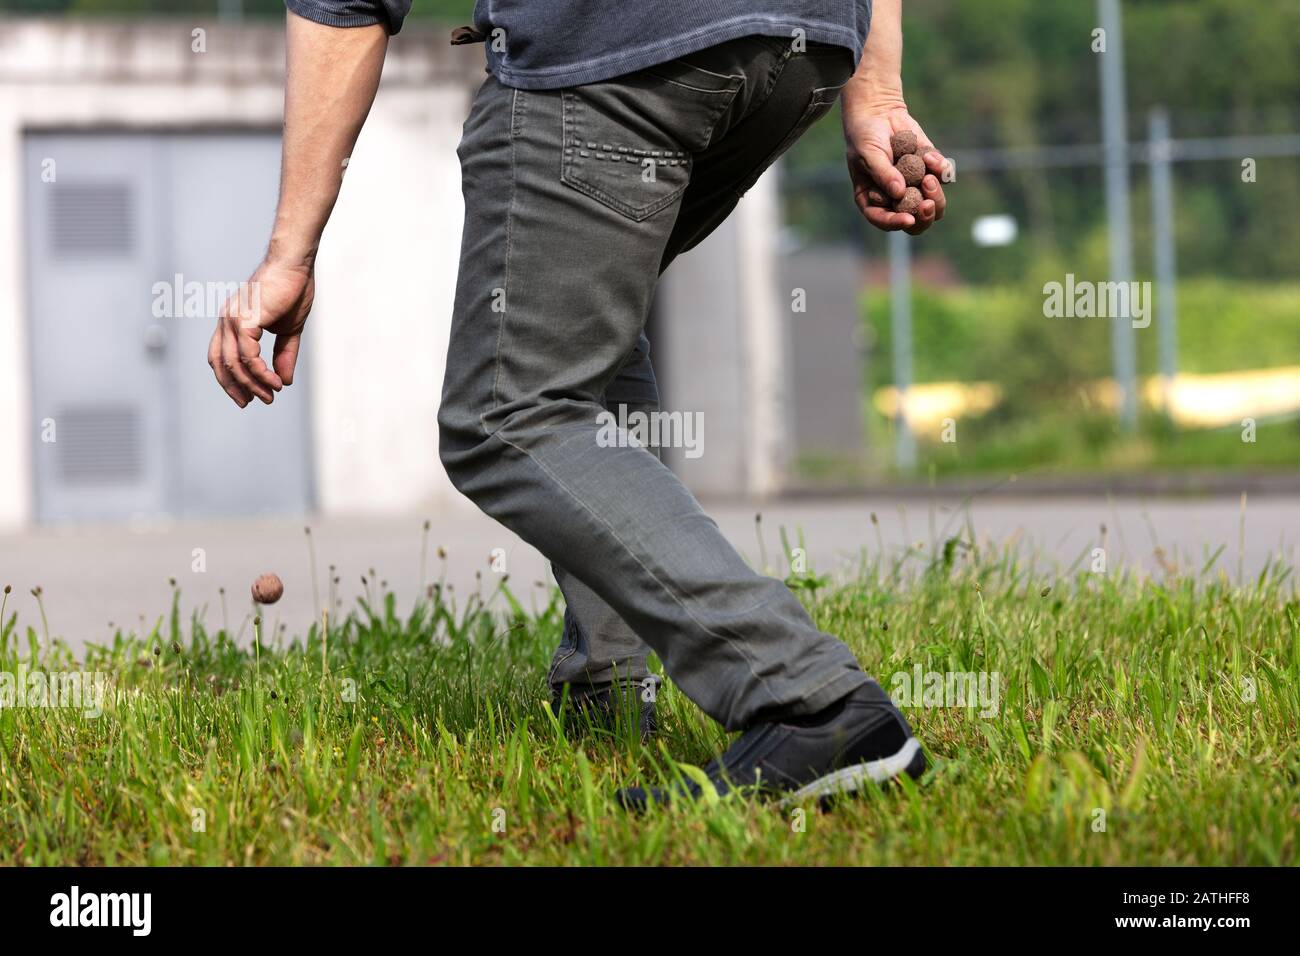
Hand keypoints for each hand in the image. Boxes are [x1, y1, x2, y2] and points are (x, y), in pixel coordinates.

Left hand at [208, 258, 313, 406]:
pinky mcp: (244, 319)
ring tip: (271, 394)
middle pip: (220, 364)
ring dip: (253, 384)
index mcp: (232, 321)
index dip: (230, 379)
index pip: (220, 356)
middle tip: (254, 402)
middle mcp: (226, 320)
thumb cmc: (292, 290)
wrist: (296, 265)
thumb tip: (284, 381)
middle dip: (236, 387)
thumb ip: (283, 355)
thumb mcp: (289, 331)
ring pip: (235, 364)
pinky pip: (248, 356)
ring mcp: (232, 319)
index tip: (247, 396)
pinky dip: (260, 373)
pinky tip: (275, 381)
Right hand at [843, 102, 948, 234]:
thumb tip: (899, 192)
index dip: (895, 222)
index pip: (884, 219)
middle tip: (927, 203)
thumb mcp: (868, 154)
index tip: (908, 219)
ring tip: (929, 178)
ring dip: (936, 194)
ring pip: (934, 204)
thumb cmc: (865, 136)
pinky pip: (942, 176)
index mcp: (874, 200)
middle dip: (924, 216)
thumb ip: (882, 173)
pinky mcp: (930, 169)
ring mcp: (915, 186)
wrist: (879, 113)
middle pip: (916, 221)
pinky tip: (928, 156)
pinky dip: (939, 168)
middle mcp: (896, 198)